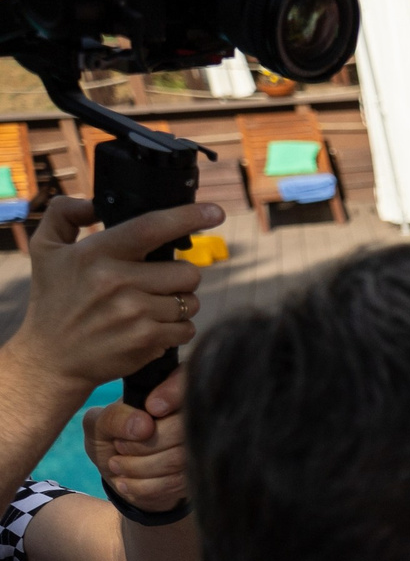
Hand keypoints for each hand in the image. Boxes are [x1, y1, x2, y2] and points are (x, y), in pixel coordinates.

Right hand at [20, 198, 219, 389]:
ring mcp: (134, 312)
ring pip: (190, 302)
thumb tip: (93, 203)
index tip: (215, 212)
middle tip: (159, 285)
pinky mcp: (146, 340)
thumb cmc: (53, 299)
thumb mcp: (44, 249)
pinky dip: (176, 330)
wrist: (50, 357)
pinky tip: (151, 329)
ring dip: (179, 306)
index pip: (151, 227)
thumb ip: (64, 214)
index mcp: (96, 253)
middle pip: (188, 272)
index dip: (188, 217)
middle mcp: (116, 281)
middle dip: (181, 278)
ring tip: (150, 309)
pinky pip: (187, 329)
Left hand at [83, 366, 186, 514]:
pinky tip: (125, 482)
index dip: (174, 393)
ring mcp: (198, 450)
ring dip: (138, 467)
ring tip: (115, 465)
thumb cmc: (111, 439)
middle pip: (182, 429)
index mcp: (166, 393)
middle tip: (118, 446)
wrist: (121, 476)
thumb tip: (145, 425)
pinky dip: (142, 486)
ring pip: (177, 460)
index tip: (152, 407)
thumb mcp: (98, 424)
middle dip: (143, 445)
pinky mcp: (196, 477)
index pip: (187, 382)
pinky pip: (174, 483)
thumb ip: (114, 418)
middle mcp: (190, 419)